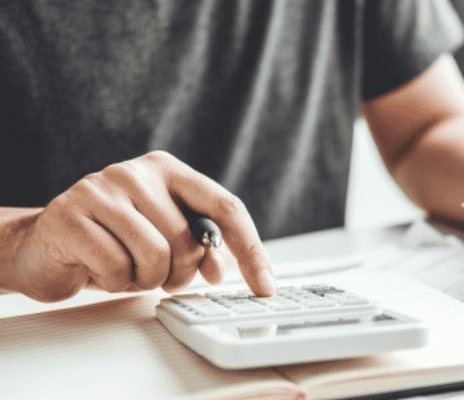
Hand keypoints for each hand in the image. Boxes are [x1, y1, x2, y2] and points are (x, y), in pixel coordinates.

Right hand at [7, 151, 273, 301]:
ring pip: (157, 256)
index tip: (265, 286)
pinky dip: (115, 283)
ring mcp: (101, 188)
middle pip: (191, 241)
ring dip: (146, 280)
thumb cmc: (113, 242)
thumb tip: (221, 268)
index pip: (226, 207)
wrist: (45, 245)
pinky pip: (117, 268)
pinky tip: (100, 269)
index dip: (250, 251)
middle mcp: (137, 172)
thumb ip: (198, 246)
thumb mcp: (163, 238)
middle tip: (156, 275)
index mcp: (169, 170)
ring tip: (126, 269)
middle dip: (180, 274)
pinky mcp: (71, 214)